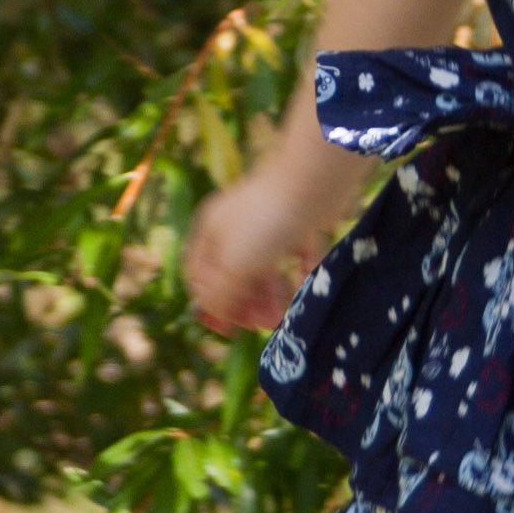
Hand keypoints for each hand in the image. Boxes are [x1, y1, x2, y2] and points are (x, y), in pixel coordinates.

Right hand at [185, 165, 324, 335]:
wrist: (313, 182)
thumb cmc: (265, 223)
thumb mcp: (235, 264)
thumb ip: (222, 295)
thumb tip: (214, 318)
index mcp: (211, 231)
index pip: (200, 274)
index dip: (211, 304)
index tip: (228, 330)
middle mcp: (236, 227)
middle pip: (235, 276)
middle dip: (248, 303)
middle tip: (263, 323)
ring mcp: (269, 226)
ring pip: (266, 270)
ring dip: (273, 295)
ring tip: (285, 312)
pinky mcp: (300, 225)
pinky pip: (297, 257)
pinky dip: (301, 274)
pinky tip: (307, 287)